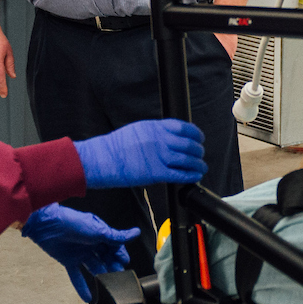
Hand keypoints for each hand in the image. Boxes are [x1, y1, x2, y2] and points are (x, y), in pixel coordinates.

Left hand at [20, 203, 138, 300]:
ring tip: (108, 286)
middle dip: (113, 266)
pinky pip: (77, 276)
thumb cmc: (73, 222)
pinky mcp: (68, 261)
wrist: (47, 225)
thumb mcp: (98, 230)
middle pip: (106, 257)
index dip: (120, 254)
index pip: (115, 245)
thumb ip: (116, 237)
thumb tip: (134, 233)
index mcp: (100, 233)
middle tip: (119, 275)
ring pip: (94, 267)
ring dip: (101, 276)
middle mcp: (91, 243)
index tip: (124, 262)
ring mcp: (80, 253)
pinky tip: (88, 297)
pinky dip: (82, 287)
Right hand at [74, 119, 207, 188]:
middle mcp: (159, 140)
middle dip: (198, 150)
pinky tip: (195, 176)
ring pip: (188, 160)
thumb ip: (155, 132)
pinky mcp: (156, 173)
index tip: (199, 138)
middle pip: (189, 144)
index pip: (184, 127)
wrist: (101, 159)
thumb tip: (171, 137)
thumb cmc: (116, 147)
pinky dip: (191, 175)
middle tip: (200, 155)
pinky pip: (180, 174)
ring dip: (198, 164)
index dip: (196, 134)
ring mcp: (158, 156)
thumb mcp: (137, 130)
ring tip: (201, 167)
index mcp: (155, 127)